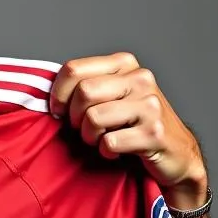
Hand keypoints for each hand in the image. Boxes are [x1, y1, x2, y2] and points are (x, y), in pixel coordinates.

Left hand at [48, 52, 207, 210]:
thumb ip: (83, 85)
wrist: (175, 154)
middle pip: (83, 92)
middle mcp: (141, 78)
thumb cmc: (132, 124)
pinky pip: (110, 142)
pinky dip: (106, 151)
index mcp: (124, 63)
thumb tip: (42, 89)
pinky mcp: (155, 133)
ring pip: (94, 117)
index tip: (59, 111)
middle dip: (75, 117)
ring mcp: (151, 105)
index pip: (73, 69)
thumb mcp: (110, 96)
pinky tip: (116, 150)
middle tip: (83, 129)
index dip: (58, 94)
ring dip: (90, 136)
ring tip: (101, 139)